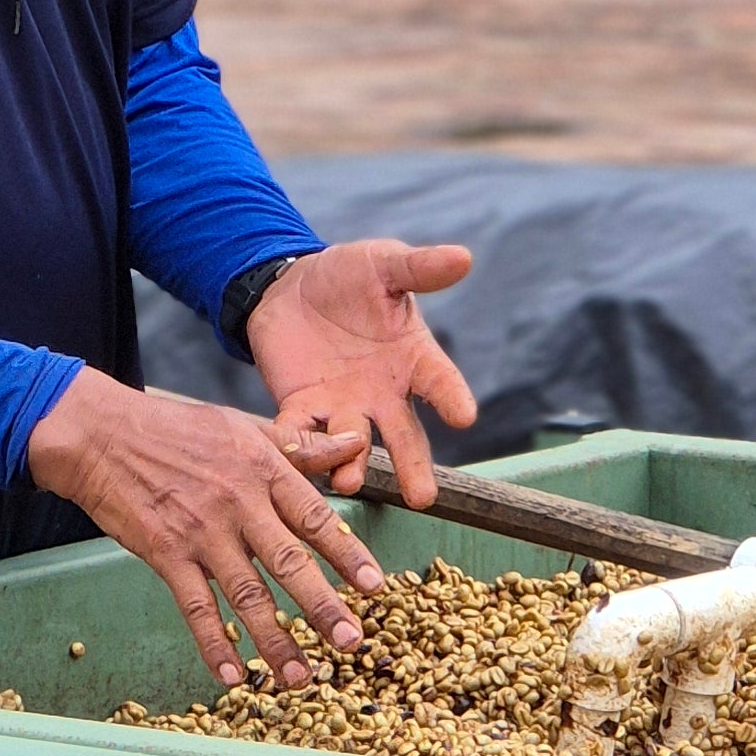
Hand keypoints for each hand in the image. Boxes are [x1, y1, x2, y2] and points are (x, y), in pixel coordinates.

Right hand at [26, 369, 377, 691]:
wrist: (101, 434)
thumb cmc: (173, 427)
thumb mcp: (242, 426)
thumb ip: (299, 445)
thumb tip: (353, 445)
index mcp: (261, 467)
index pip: (313, 516)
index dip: (346, 553)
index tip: (374, 585)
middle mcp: (238, 502)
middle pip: (289, 562)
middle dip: (323, 607)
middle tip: (352, 642)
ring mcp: (201, 531)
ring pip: (247, 594)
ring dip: (275, 639)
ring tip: (301, 677)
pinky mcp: (166, 554)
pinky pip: (196, 607)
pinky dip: (214, 644)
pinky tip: (232, 675)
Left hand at [245, 238, 476, 512]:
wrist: (291, 286)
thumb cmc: (349, 276)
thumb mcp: (384, 264)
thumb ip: (419, 268)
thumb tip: (464, 257)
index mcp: (413, 359)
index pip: (440, 382)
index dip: (452, 398)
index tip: (464, 416)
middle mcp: (383, 393)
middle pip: (404, 436)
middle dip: (412, 466)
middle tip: (423, 497)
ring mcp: (343, 406)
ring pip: (353, 445)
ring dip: (352, 463)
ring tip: (350, 480)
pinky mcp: (302, 407)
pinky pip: (301, 432)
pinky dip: (300, 446)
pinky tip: (299, 457)